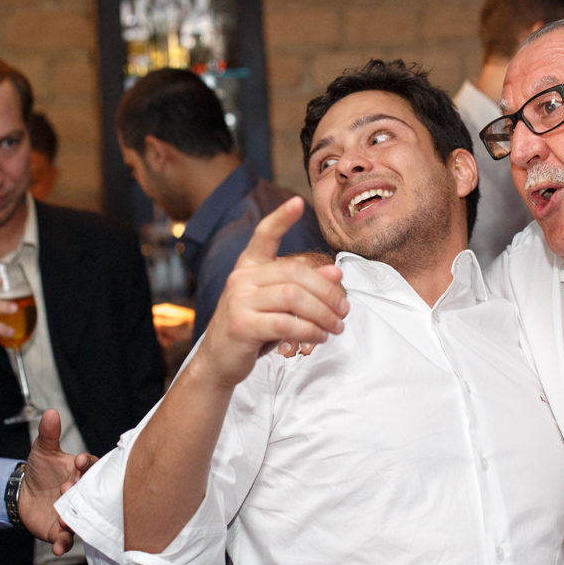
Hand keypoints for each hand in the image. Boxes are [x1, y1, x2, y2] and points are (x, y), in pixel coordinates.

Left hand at [20, 409, 97, 554]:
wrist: (24, 495)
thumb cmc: (40, 470)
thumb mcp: (42, 451)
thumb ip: (48, 434)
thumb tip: (50, 413)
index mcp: (82, 472)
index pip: (92, 468)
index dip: (88, 465)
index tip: (80, 462)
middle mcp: (82, 494)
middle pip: (88, 495)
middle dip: (79, 493)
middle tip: (66, 489)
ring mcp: (74, 513)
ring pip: (80, 519)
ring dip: (74, 521)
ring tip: (63, 520)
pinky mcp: (62, 531)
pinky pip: (67, 540)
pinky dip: (64, 544)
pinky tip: (59, 547)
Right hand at [195, 197, 347, 390]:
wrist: (219, 362)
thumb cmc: (253, 328)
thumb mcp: (278, 304)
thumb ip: (304, 286)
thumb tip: (336, 271)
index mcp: (249, 266)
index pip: (264, 235)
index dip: (280, 218)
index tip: (298, 202)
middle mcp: (241, 278)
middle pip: (295, 273)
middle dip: (327, 291)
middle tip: (344, 309)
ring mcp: (239, 301)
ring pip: (293, 298)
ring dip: (323, 314)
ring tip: (336, 326)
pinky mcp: (241, 326)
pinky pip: (285, 323)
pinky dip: (309, 331)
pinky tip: (320, 337)